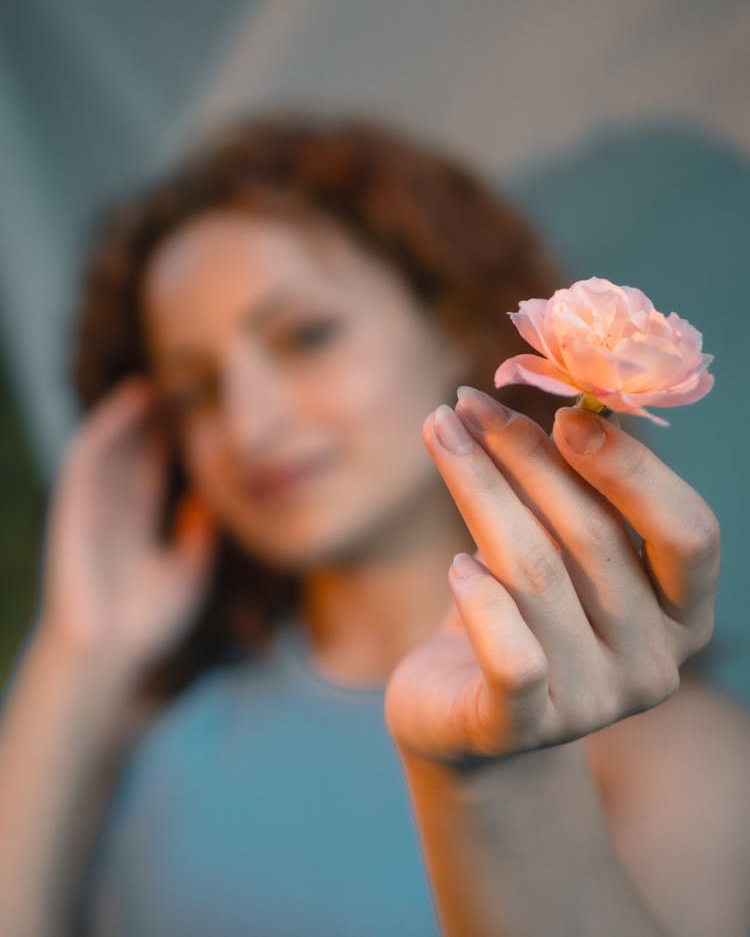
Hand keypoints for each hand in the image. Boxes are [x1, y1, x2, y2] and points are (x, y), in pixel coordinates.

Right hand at [37, 377, 214, 683]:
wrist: (107, 658)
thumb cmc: (145, 624)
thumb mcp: (188, 571)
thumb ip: (199, 533)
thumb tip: (212, 497)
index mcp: (140, 522)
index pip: (160, 466)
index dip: (178, 435)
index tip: (204, 404)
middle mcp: (116, 508)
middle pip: (137, 448)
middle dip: (156, 414)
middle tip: (184, 377)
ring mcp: (93, 506)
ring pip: (112, 446)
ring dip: (129, 413)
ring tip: (154, 380)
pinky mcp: (72, 508)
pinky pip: (86, 460)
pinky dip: (104, 428)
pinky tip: (125, 404)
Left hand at [385, 386, 718, 765]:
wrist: (466, 719)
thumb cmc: (523, 612)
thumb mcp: (560, 547)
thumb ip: (578, 488)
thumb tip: (569, 399)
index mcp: (683, 612)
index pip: (690, 533)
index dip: (632, 469)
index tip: (564, 412)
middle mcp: (652, 663)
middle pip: (593, 537)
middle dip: (524, 456)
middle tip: (469, 404)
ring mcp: (591, 704)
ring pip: (534, 573)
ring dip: (479, 489)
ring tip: (439, 434)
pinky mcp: (518, 730)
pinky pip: (510, 658)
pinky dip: (481, 602)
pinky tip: (456, 565)